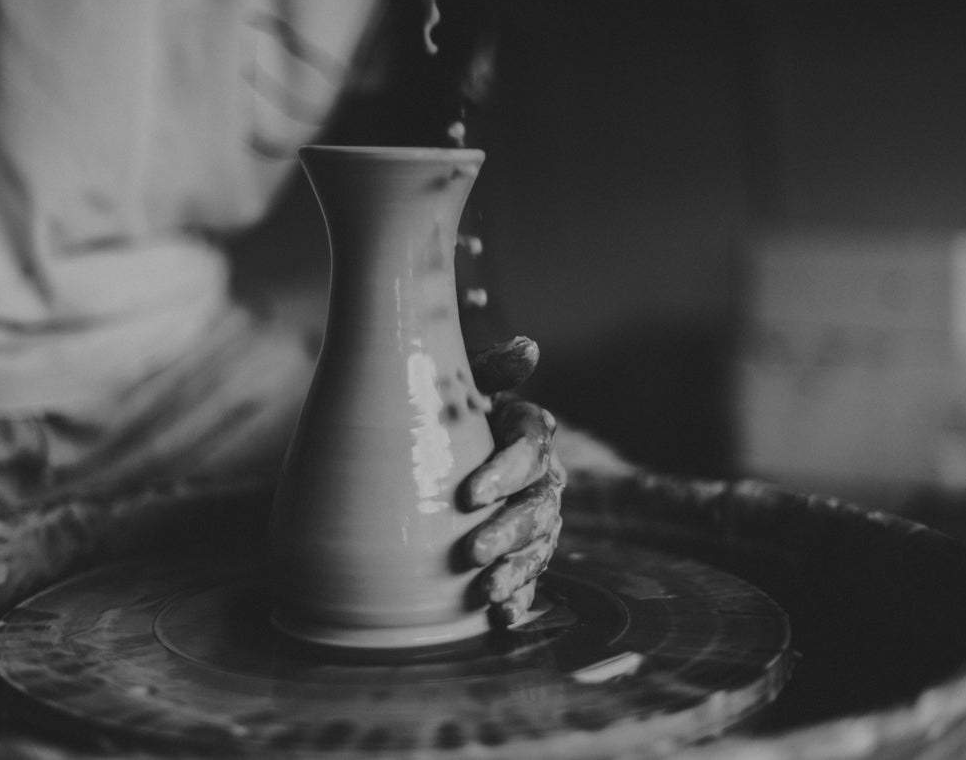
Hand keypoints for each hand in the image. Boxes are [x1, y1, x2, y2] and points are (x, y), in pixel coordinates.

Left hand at [462, 337, 564, 624]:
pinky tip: (501, 617)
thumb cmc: (442, 416)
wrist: (425, 456)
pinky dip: (520, 598)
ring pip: (539, 544)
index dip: (505, 471)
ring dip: (516, 569)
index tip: (467, 494)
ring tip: (486, 590)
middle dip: (507, 530)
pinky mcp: (524, 552)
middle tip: (470, 551)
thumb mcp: (456, 388)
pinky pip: (531, 578)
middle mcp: (541, 476)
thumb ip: (488, 370)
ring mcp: (536, 517)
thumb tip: (528, 348)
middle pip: (538, 504)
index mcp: (526, 432)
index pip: (530, 448)